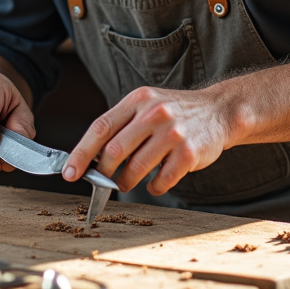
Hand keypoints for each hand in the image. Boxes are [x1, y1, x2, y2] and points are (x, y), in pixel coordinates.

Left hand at [62, 86, 234, 194]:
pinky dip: (153, 188)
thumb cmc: (175, 113)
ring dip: (126, 182)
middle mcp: (155, 113)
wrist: (219, 111)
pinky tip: (155, 183)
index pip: (100, 127)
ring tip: (127, 182)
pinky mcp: (189, 153)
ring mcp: (173, 133)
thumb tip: (89, 157)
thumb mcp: (147, 105)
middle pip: (114, 151)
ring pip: (135, 169)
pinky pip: (161, 181)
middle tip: (103, 180)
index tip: (70, 172)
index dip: (81, 152)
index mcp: (139, 99)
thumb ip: (122, 125)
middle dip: (103, 172)